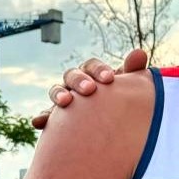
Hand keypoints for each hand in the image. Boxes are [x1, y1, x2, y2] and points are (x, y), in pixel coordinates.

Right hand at [31, 49, 148, 129]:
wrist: (112, 125)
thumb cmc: (120, 100)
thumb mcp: (128, 87)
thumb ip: (133, 71)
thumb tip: (139, 53)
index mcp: (92, 74)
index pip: (92, 66)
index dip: (99, 70)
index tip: (109, 79)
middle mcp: (75, 83)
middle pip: (72, 75)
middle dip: (79, 81)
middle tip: (89, 89)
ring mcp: (64, 99)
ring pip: (57, 91)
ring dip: (59, 94)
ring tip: (65, 102)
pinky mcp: (56, 118)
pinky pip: (47, 116)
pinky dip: (42, 117)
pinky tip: (39, 122)